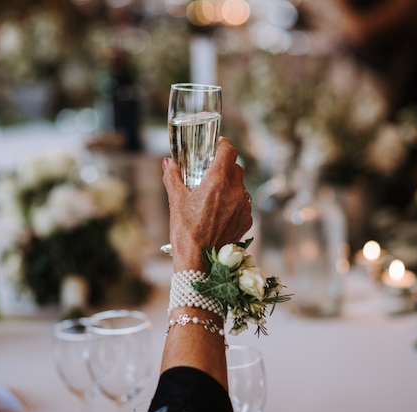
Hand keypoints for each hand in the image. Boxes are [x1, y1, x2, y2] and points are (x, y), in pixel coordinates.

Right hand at [162, 137, 252, 271]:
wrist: (199, 261)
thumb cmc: (185, 231)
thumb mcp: (176, 201)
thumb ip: (173, 177)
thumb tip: (168, 162)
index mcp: (218, 182)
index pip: (229, 152)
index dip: (224, 145)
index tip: (219, 145)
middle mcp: (235, 192)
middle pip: (236, 168)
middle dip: (225, 166)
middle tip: (212, 170)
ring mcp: (244, 207)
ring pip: (241, 186)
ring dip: (231, 186)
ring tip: (215, 195)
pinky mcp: (247, 220)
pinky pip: (243, 204)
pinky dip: (235, 202)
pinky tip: (221, 211)